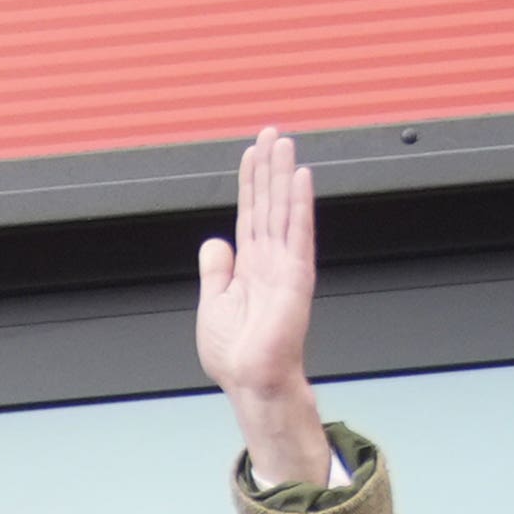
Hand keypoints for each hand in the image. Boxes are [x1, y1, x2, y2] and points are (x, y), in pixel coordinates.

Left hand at [196, 126, 328, 491]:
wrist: (250, 380)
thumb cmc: (235, 355)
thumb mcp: (212, 305)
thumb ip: (215, 271)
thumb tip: (215, 242)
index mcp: (249, 267)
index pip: (250, 214)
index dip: (250, 182)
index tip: (251, 153)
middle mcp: (269, 261)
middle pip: (268, 203)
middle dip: (268, 167)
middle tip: (271, 133)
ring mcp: (285, 265)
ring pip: (283, 209)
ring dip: (284, 175)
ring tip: (284, 143)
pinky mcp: (296, 276)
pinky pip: (298, 232)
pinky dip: (299, 203)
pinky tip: (300, 177)